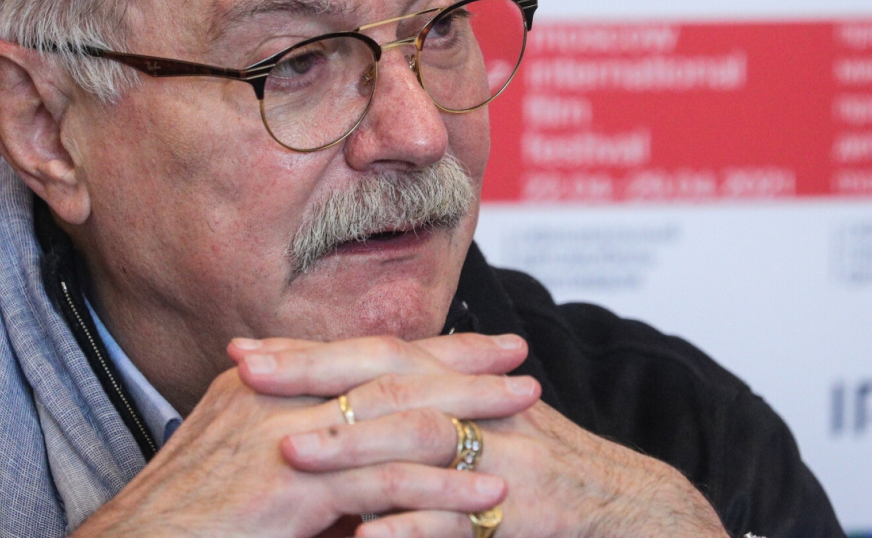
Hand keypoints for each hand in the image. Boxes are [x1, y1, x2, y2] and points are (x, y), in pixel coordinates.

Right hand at [72, 334, 536, 537]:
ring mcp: (287, 435)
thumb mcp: (244, 459)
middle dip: (464, 363)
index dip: (429, 346)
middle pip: (392, 368)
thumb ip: (301, 438)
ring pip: (401, 414)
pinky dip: (446, 488)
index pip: (366, 351)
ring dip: (471, 413)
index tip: (482, 344)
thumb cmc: (188, 518)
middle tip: (521, 360)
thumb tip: (356, 439)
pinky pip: (389, 483)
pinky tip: (489, 493)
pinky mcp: (296, 485)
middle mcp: (280, 393)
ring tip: (525, 413)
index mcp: (270, 380)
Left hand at [237, 336, 727, 537]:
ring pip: (418, 436)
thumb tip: (332, 426)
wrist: (626, 504)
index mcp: (456, 385)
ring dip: (352, 444)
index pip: (372, 356)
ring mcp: (502, 449)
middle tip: (245, 375)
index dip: (308, 352)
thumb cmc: (539, 475)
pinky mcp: (528, 502)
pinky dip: (414, 528)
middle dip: (313, 373)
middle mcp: (476, 404)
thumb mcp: (474, 436)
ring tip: (288, 453)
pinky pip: (461, 517)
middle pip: (386, 377)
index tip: (245, 353)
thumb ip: (411, 428)